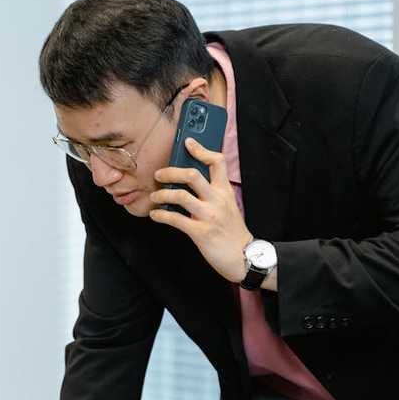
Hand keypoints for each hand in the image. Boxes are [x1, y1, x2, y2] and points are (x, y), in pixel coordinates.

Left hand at [149, 138, 252, 282]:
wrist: (243, 257)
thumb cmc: (232, 232)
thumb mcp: (228, 206)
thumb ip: (213, 193)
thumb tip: (189, 182)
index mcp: (225, 191)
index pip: (217, 162)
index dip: (201, 150)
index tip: (188, 143)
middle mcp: (217, 200)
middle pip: (193, 175)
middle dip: (171, 171)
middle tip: (159, 174)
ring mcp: (209, 216)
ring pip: (181, 196)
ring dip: (162, 194)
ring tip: (155, 195)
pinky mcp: (200, 232)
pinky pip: (175, 219)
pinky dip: (161, 215)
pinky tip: (155, 215)